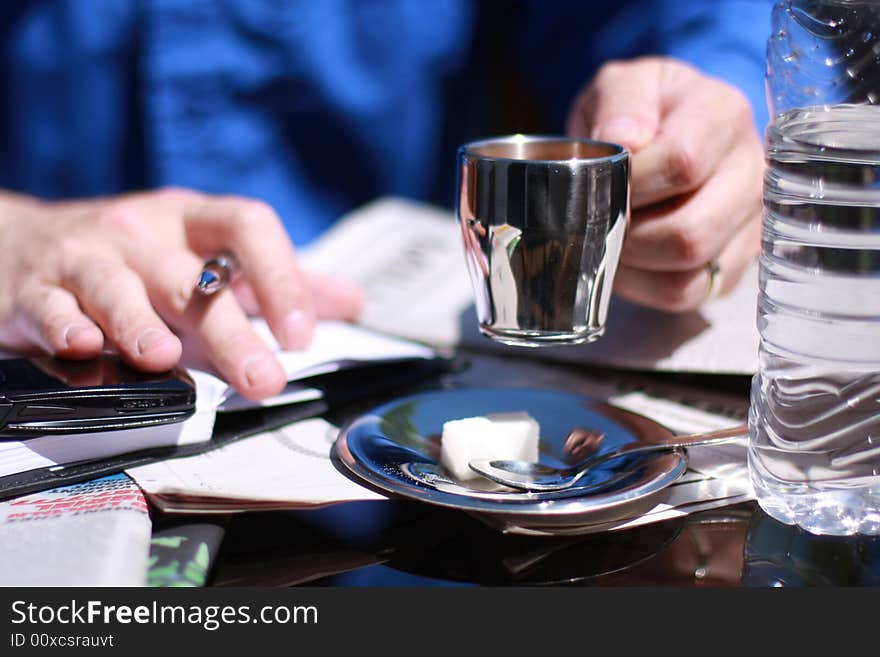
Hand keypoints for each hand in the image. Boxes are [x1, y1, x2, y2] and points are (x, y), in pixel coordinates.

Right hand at [0, 188, 363, 398]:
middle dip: (230, 331)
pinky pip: (51, 307)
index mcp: (192, 220)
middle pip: (191, 279)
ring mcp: (86, 257)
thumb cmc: (136, 258)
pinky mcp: (36, 290)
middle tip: (264, 379)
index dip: (281, 275)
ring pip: (115, 287)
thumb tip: (351, 302)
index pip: (247, 226)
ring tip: (164, 358)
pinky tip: (83, 346)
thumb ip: (274, 281)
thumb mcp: (206, 253)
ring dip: (139, 323)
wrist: (24, 244)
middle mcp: (141, 232)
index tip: (302, 333)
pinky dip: (66, 326)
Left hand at [567, 57, 763, 311]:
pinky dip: (643, 287)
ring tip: (609, 237)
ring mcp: (749, 223)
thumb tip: (625, 140)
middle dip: (628, 233)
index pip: (683, 162)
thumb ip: (620, 102)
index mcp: (724, 114)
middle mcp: (751, 171)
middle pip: (690, 231)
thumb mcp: (623, 84)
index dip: (631, 182)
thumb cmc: (642, 109)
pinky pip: (686, 294)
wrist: (664, 128)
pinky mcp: (734, 264)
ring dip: (633, 264)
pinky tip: (626, 261)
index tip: (601, 180)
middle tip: (599, 218)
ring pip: (688, 271)